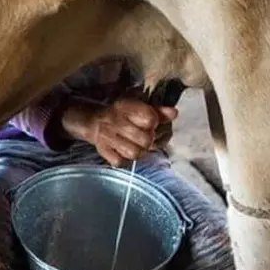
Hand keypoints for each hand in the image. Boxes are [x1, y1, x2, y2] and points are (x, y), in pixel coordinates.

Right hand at [61, 97, 177, 165]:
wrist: (95, 122)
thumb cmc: (123, 116)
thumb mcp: (139, 108)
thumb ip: (158, 111)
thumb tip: (175, 113)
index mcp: (126, 107)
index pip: (150, 119)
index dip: (154, 123)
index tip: (150, 123)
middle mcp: (116, 121)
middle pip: (145, 139)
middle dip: (148, 141)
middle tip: (143, 139)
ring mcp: (108, 136)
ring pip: (134, 153)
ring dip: (138, 152)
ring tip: (135, 146)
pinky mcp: (102, 150)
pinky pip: (119, 162)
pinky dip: (123, 160)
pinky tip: (123, 152)